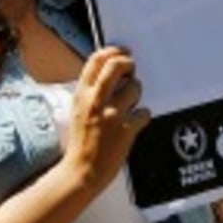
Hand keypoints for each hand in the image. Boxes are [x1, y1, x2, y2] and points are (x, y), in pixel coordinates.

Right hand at [63, 47, 147, 193]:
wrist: (82, 171)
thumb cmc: (82, 142)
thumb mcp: (78, 111)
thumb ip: (92, 92)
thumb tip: (112, 73)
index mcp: (81, 95)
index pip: (96, 60)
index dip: (113, 51)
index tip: (122, 52)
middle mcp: (95, 101)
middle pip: (116, 65)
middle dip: (128, 64)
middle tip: (131, 70)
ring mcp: (111, 115)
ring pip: (135, 87)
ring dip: (136, 96)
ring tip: (128, 108)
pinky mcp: (126, 129)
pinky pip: (144, 112)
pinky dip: (141, 118)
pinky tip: (132, 126)